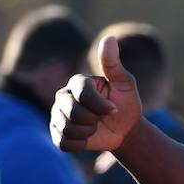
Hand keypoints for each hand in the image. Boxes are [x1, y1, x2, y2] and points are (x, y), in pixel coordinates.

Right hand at [50, 35, 143, 152]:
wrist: (125, 130)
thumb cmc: (126, 104)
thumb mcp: (125, 84)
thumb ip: (113, 64)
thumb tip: (108, 38)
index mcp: (78, 82)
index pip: (83, 95)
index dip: (102, 106)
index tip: (114, 109)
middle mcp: (63, 96)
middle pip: (73, 113)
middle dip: (94, 120)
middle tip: (103, 119)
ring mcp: (57, 115)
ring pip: (68, 129)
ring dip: (88, 133)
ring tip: (95, 127)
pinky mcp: (57, 133)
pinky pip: (63, 143)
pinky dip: (80, 145)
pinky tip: (87, 138)